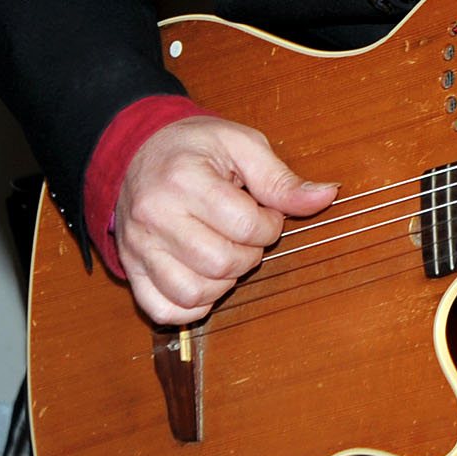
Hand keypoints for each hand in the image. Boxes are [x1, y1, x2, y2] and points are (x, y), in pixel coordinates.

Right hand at [115, 116, 336, 325]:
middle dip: (251, 254)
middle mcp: (154, 217)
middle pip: (221, 263)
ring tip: (228, 253)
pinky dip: (192, 306)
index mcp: (183, 180)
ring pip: (193, 293)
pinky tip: (206, 279)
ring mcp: (138, 247)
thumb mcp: (242, 145)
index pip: (245, 226)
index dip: (271, 225)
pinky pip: (163, 309)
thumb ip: (281, 178)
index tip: (267, 213)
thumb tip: (326, 196)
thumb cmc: (195, 146)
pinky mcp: (131, 268)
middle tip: (249, 234)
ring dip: (225, 282)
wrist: (138, 150)